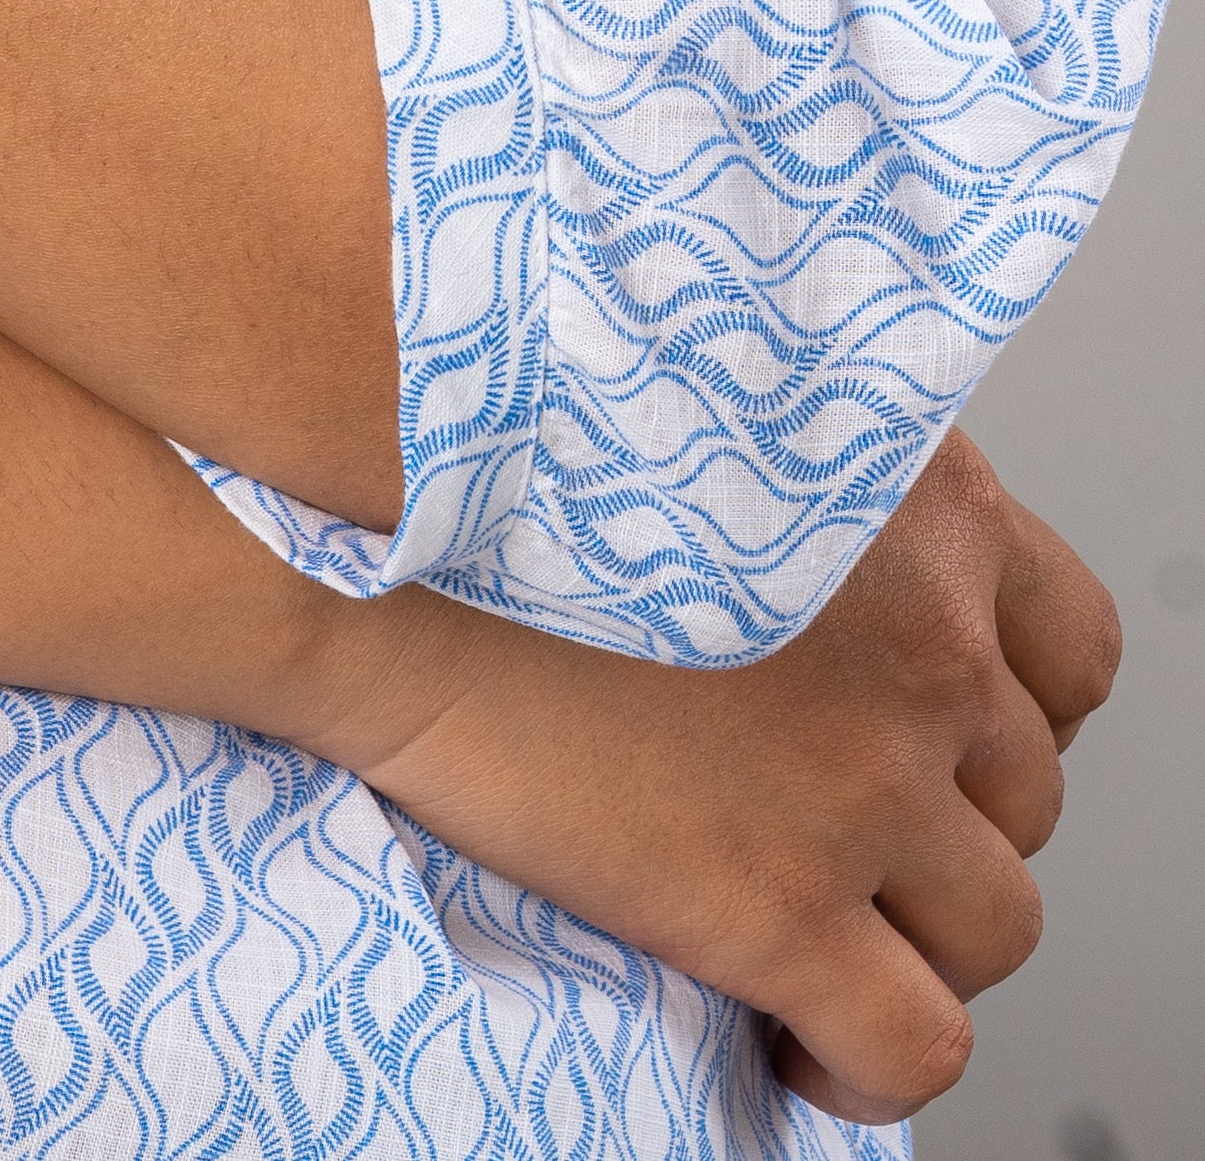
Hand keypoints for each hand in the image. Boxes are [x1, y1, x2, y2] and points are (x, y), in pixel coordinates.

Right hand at [298, 429, 1120, 1125]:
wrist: (380, 506)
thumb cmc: (505, 422)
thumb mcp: (701, 386)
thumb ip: (795, 460)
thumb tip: (791, 530)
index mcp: (920, 505)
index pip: (1070, 649)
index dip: (1002, 708)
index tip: (925, 732)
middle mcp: (928, 639)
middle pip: (1022, 795)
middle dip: (938, 823)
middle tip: (826, 826)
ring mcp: (863, 780)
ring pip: (994, 926)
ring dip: (916, 942)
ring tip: (813, 936)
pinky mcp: (778, 900)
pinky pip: (912, 1046)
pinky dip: (866, 1063)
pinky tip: (791, 1036)